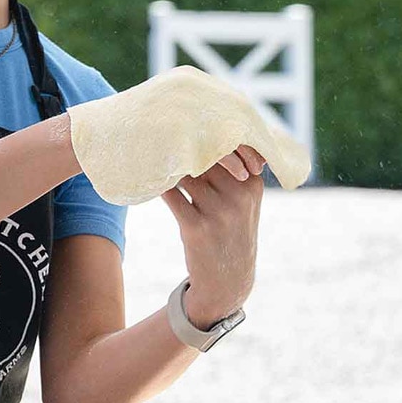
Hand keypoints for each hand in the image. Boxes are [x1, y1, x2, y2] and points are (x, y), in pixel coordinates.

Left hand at [160, 145, 264, 328]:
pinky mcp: (196, 227)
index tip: (181, 122)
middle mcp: (239, 196)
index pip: (226, 147)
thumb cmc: (231, 231)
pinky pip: (170, 195)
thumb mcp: (243, 201)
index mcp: (252, 184)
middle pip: (204, 157)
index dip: (201, 134)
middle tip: (160, 136)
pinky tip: (148, 179)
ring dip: (168, 165)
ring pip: (184, 173)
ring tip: (153, 156)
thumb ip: (230, 169)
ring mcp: (219, 212)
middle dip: (182, 147)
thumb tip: (199, 132)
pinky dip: (158, 184)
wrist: (228, 280)